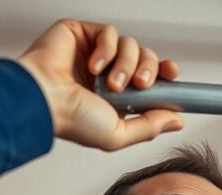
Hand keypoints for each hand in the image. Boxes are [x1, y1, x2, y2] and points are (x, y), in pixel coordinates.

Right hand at [17, 19, 183, 150]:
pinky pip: (110, 33)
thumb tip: (177, 121)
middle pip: (145, 58)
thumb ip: (149, 126)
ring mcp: (95, 53)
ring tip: (111, 82)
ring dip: (127, 64)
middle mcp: (107, 73)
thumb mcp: (117, 134)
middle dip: (149, 70)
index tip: (172, 75)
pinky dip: (106, 49)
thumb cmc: (71, 120)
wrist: (45, 100)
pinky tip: (93, 65)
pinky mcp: (82, 34)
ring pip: (131, 44)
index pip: (149, 77)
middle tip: (139, 85)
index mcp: (117, 96)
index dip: (164, 73)